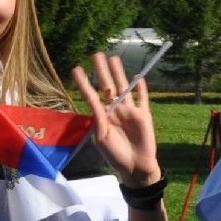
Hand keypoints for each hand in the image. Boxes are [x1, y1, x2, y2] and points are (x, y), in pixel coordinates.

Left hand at [72, 53, 159, 185]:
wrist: (135, 166)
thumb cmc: (114, 155)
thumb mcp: (102, 137)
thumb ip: (100, 120)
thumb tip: (95, 105)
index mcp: (102, 116)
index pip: (91, 95)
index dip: (84, 82)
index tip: (76, 68)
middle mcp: (114, 111)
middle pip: (108, 86)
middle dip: (102, 71)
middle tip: (96, 54)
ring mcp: (129, 111)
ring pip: (124, 88)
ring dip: (119, 74)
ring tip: (113, 58)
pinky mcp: (144, 115)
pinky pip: (143, 99)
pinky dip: (141, 89)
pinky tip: (138, 77)